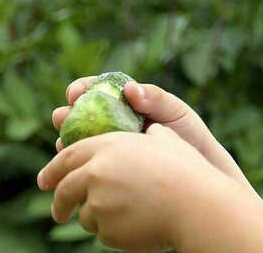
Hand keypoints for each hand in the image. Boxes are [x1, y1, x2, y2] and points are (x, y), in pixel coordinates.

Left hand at [37, 124, 230, 251]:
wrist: (198, 206)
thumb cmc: (187, 172)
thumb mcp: (165, 140)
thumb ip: (146, 135)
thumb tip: (148, 129)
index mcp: (107, 146)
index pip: (67, 157)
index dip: (52, 169)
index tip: (45, 180)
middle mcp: (97, 173)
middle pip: (65, 190)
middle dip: (59, 203)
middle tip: (59, 211)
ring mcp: (100, 203)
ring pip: (85, 215)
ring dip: (96, 217)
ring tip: (123, 216)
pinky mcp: (107, 229)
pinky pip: (103, 233)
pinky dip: (113, 231)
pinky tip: (135, 225)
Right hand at [52, 77, 255, 194]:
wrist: (201, 173)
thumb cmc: (190, 137)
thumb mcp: (177, 113)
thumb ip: (155, 99)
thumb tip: (129, 89)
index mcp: (128, 103)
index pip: (98, 90)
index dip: (82, 89)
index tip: (75, 94)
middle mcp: (115, 122)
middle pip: (82, 115)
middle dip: (66, 114)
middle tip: (61, 118)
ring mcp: (112, 146)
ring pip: (81, 140)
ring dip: (67, 139)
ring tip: (62, 142)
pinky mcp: (112, 168)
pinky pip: (90, 163)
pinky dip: (78, 163)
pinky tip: (74, 167)